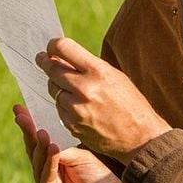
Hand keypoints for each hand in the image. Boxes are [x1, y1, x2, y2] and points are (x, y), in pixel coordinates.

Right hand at [13, 105, 138, 182]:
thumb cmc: (98, 176)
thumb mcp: (80, 155)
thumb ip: (62, 148)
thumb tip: (43, 135)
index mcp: (53, 159)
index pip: (38, 140)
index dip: (29, 125)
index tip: (19, 108)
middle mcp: (46, 172)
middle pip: (33, 150)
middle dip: (27, 132)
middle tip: (21, 116)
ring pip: (38, 164)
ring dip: (39, 146)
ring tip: (41, 131)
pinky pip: (47, 180)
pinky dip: (50, 164)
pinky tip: (53, 149)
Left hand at [37, 37, 172, 163]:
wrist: (140, 137)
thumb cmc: (130, 103)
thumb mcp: (115, 76)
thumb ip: (89, 66)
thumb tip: (63, 56)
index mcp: (98, 71)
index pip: (64, 48)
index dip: (54, 45)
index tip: (51, 47)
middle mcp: (85, 89)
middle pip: (52, 69)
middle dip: (45, 62)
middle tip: (42, 59)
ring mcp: (76, 109)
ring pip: (53, 89)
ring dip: (57, 84)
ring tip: (67, 84)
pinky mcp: (72, 125)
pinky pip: (59, 108)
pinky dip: (63, 103)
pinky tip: (76, 104)